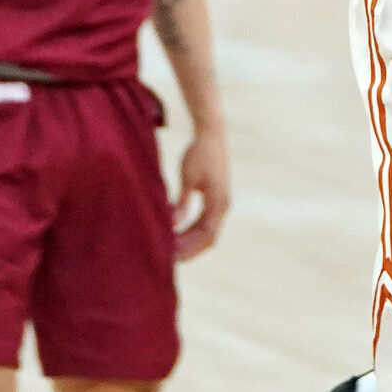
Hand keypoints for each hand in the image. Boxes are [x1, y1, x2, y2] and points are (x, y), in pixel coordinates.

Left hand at [171, 125, 230, 261]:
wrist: (211, 134)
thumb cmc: (199, 153)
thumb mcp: (188, 178)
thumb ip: (182, 202)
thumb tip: (173, 224)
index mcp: (219, 202)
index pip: (207, 234)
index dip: (190, 248)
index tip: (173, 255)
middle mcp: (223, 205)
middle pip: (208, 237)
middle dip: (189, 248)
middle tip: (168, 256)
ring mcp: (221, 202)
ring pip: (207, 231)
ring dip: (190, 240)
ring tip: (170, 247)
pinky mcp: (216, 198)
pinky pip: (205, 221)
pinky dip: (192, 229)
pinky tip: (176, 232)